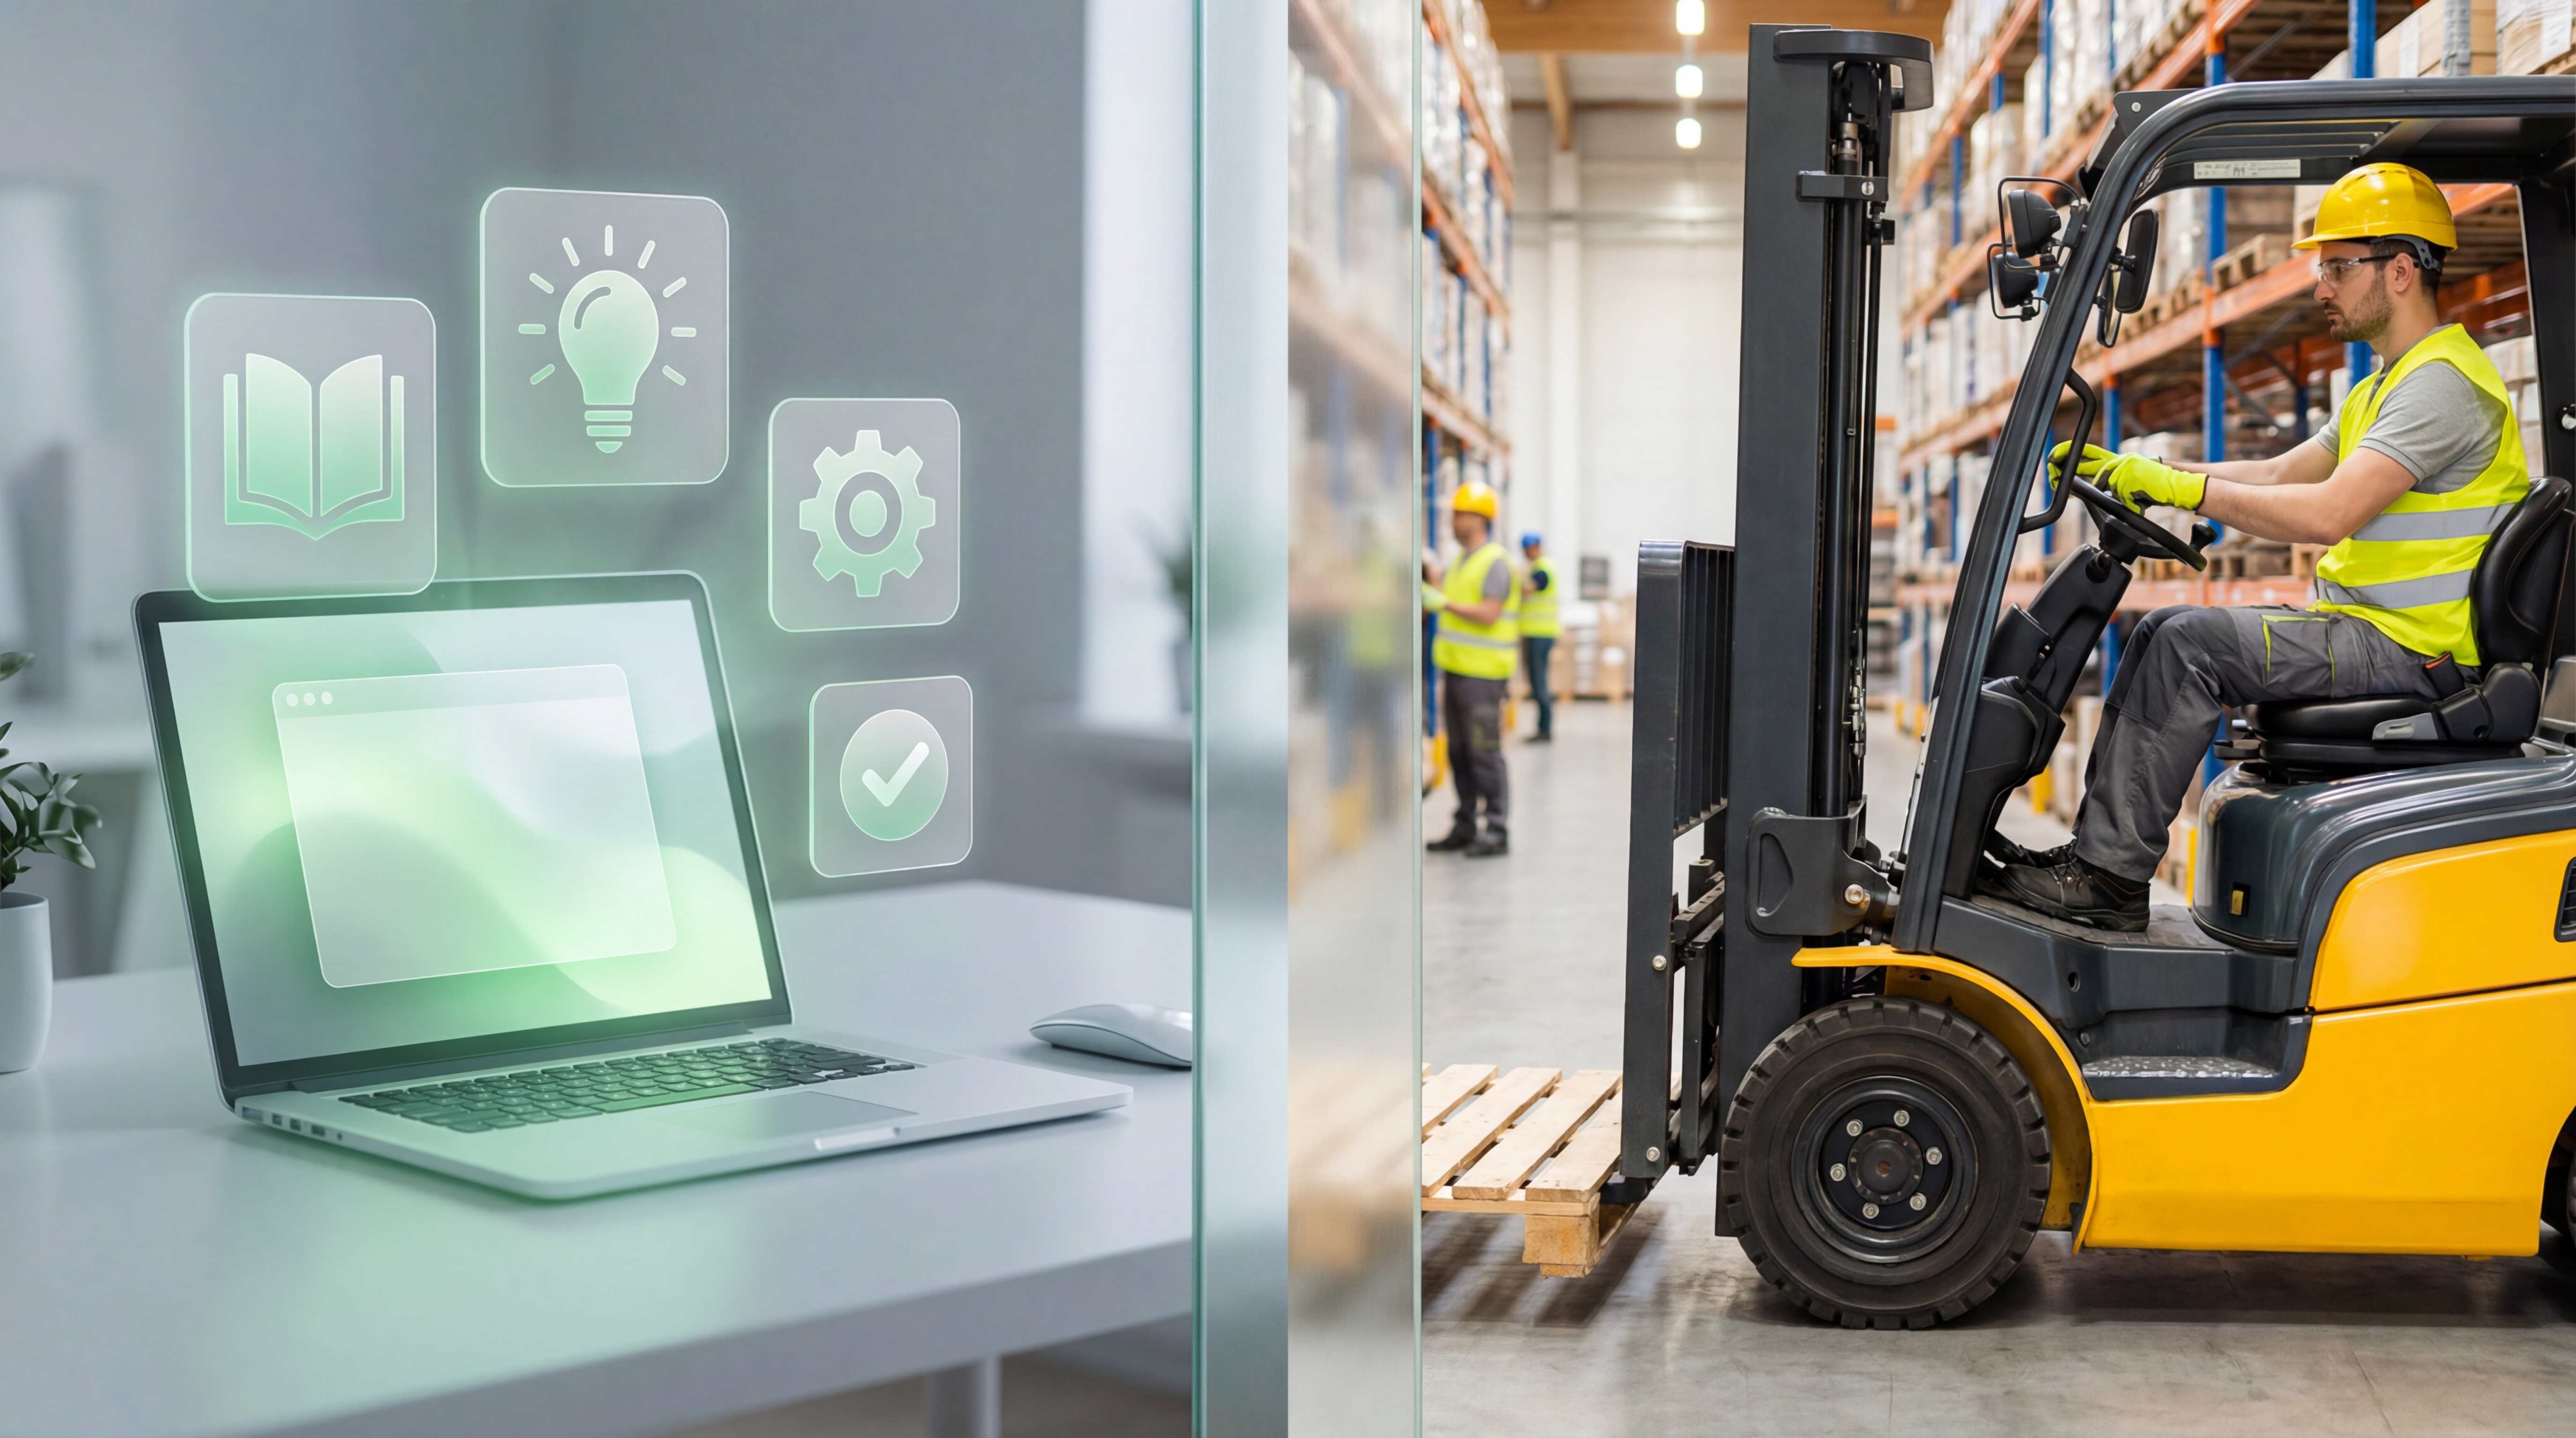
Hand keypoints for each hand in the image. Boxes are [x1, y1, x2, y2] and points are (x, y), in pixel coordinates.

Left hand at [2048, 441, 2204, 511]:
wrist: (2174, 484)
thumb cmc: (2149, 486)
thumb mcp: (2125, 479)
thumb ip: (2107, 480)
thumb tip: (2083, 487)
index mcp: (2116, 459)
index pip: (2088, 452)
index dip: (2069, 453)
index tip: (2053, 457)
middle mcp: (2120, 460)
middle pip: (2095, 471)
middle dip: (2088, 480)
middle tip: (2089, 483)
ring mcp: (2126, 467)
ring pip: (2110, 487)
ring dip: (2122, 497)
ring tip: (2136, 495)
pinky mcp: (2133, 477)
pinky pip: (2123, 495)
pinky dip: (2132, 501)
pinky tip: (2141, 498)